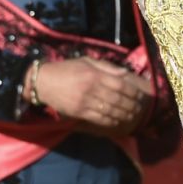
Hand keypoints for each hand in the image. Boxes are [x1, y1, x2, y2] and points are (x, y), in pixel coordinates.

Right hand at [34, 56, 154, 135]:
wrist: (43, 82)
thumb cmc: (67, 69)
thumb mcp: (86, 61)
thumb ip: (107, 67)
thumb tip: (125, 73)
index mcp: (95, 74)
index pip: (120, 85)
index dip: (132, 92)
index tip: (139, 96)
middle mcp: (91, 87)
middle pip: (117, 99)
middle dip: (131, 105)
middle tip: (139, 109)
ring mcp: (84, 101)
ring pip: (109, 110)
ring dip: (123, 115)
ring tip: (132, 116)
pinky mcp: (78, 112)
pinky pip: (98, 118)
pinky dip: (110, 121)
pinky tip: (117, 121)